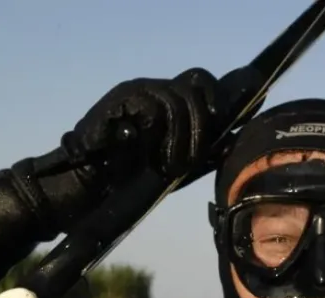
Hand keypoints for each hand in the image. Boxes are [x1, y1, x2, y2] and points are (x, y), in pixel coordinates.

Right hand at [17, 66, 263, 235]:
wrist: (90, 187)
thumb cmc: (132, 177)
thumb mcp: (177, 167)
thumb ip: (204, 153)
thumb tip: (235, 140)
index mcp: (168, 101)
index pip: (202, 83)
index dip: (220, 97)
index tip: (232, 119)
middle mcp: (154, 91)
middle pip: (196, 83)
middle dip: (203, 121)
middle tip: (192, 156)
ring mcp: (136, 92)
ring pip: (177, 98)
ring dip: (183, 136)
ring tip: (172, 164)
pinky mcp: (120, 100)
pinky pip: (153, 107)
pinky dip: (161, 135)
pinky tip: (155, 156)